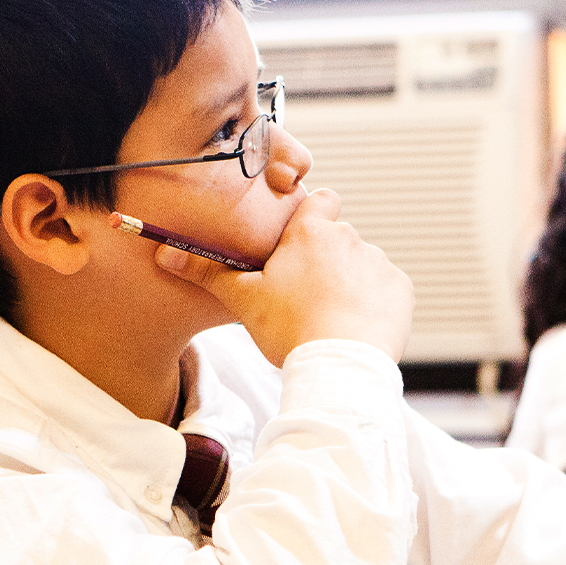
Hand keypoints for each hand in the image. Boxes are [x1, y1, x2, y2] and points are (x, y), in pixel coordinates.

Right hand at [153, 188, 414, 365]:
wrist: (339, 365)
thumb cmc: (289, 329)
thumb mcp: (243, 299)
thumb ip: (207, 272)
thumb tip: (165, 253)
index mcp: (311, 232)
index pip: (320, 199)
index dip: (311, 215)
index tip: (299, 241)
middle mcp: (350, 238)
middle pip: (337, 239)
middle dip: (325, 261)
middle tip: (304, 296)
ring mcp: (379, 264)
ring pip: (361, 266)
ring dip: (349, 283)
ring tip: (329, 318)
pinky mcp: (401, 291)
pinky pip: (386, 290)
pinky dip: (373, 304)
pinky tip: (354, 327)